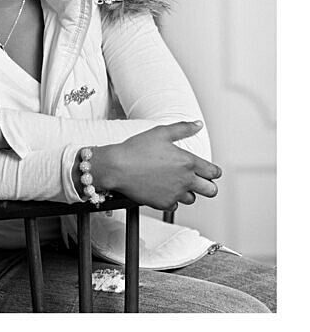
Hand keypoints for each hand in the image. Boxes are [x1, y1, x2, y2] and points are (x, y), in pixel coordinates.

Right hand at [91, 121, 221, 211]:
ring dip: (186, 192)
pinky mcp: (164, 203)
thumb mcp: (160, 133)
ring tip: (174, 183)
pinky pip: (175, 206)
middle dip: (207, 186)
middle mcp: (185, 179)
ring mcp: (175, 193)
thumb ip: (182, 128)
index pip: (214, 172)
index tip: (207, 172)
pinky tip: (160, 189)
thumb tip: (197, 125)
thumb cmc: (135, 150)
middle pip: (211, 190)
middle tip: (197, 181)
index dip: (212, 172)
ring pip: (192, 199)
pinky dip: (170, 199)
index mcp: (187, 162)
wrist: (116, 167)